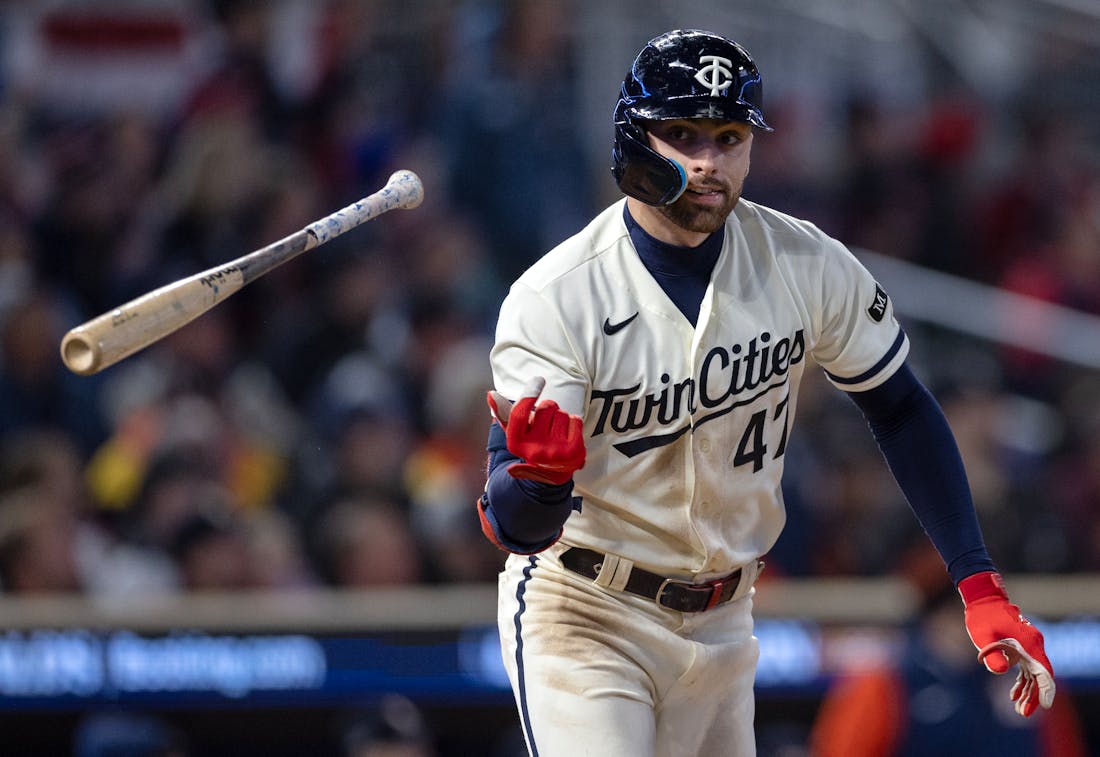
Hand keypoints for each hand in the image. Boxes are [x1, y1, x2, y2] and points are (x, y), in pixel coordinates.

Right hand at [487, 377, 584, 484]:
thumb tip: (491, 394)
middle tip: (546, 424)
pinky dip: (573, 423)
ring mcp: (554, 452)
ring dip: (561, 417)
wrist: (553, 471)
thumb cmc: (532, 443)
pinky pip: (575, 420)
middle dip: (548, 409)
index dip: (529, 394)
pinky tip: (568, 435)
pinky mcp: (573, 452)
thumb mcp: (516, 431)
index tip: (538, 379)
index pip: (519, 414)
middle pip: (546, 408)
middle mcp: (533, 450)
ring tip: (556, 432)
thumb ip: (504, 412)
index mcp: (515, 444)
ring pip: (562, 413)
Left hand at [958, 571, 1054, 716]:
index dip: (1045, 690)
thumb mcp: (982, 635)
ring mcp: (1029, 645)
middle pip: (1040, 675)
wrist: (983, 599)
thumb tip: (1001, 673)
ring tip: (1018, 708)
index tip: (1043, 706)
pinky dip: (1022, 680)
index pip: (1043, 670)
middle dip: (1033, 696)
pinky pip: (1027, 667)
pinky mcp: (1022, 646)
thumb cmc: (982, 615)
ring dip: (1028, 691)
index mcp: (1028, 642)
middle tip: (1022, 713)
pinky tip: (1014, 694)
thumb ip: (992, 653)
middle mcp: (1033, 644)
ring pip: (1034, 673)